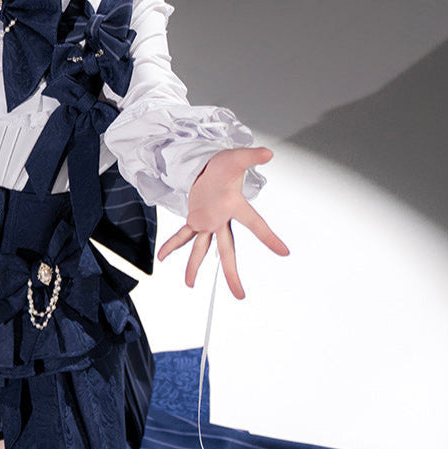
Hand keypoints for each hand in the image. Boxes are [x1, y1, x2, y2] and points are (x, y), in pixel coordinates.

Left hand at [157, 147, 288, 299]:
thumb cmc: (225, 166)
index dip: (269, 237)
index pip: (255, 224)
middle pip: (228, 250)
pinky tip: (162, 256)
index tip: (284, 252)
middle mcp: (222, 219)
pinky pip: (183, 235)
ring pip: (203, 248)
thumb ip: (251, 156)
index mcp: (236, 207)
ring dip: (195, 265)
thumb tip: (267, 153)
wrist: (212, 167)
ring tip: (189, 284)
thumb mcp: (236, 158)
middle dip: (231, 273)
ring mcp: (208, 222)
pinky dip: (172, 244)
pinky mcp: (196, 219)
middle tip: (239, 295)